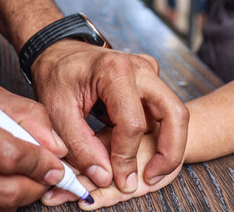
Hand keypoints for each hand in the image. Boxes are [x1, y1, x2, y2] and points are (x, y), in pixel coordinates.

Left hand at [31, 40, 188, 192]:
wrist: (59, 53)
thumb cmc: (57, 77)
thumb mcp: (57, 113)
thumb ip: (80, 147)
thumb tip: (106, 177)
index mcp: (115, 71)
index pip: (133, 123)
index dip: (127, 157)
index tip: (120, 180)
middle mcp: (140, 68)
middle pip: (174, 113)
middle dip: (170, 152)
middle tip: (153, 178)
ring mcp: (149, 71)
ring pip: (176, 112)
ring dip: (169, 144)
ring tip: (151, 171)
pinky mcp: (151, 80)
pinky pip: (166, 110)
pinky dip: (161, 133)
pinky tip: (142, 151)